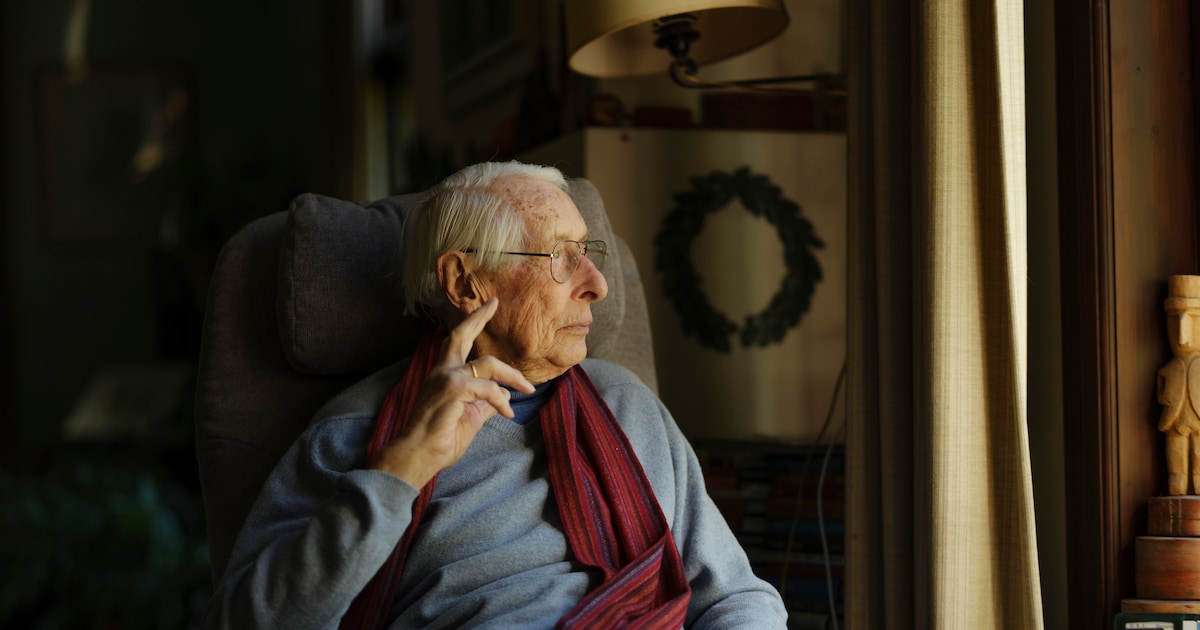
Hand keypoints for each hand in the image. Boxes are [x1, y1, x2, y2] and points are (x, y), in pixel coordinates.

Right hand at [371, 297, 533, 486]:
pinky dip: (501, 399)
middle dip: (479, 317)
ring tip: (527, 390)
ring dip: (512, 376)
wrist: (418, 456)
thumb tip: (504, 396)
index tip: (488, 307)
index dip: (473, 323)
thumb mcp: (470, 418)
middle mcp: (442, 371)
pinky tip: (507, 413)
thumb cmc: (440, 440)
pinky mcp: (453, 389)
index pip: (458, 342)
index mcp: (445, 375)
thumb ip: (484, 403)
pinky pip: (488, 388)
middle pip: (461, 335)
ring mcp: (446, 378)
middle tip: (494, 303)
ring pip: (488, 364)